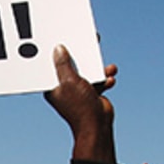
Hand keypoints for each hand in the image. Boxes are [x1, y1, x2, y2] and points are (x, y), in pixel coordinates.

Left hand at [43, 45, 117, 161]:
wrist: (97, 126)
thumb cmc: (80, 107)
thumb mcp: (70, 81)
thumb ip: (64, 64)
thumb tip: (58, 49)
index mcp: (53, 86)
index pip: (53, 64)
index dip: (59, 51)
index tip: (63, 38)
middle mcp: (65, 87)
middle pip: (72, 64)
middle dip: (81, 55)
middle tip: (87, 40)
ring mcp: (79, 89)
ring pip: (87, 71)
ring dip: (97, 67)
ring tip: (107, 66)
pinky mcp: (91, 92)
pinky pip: (98, 79)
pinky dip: (105, 78)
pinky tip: (110, 78)